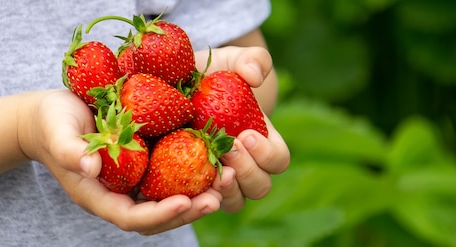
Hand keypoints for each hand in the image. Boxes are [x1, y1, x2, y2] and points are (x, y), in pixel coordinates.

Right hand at [17, 90, 221, 234]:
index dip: (160, 214)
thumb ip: (68, 150)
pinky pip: (170, 177)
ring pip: (169, 199)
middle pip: (159, 217)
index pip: (132, 218)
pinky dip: (193, 173)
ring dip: (199, 194)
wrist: (54, 115)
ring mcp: (133, 182)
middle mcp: (120, 195)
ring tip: (227, 179)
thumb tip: (89, 165)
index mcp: (99, 196)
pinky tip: (215, 160)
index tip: (186, 201)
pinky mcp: (144, 165)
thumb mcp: (56, 131)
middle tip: (219, 196)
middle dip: (189, 211)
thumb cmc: (52, 123)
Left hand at [195, 46, 290, 212]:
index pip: (278, 160)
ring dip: (227, 191)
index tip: (245, 134)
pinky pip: (204, 202)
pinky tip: (188, 183)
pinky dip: (200, 197)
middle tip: (228, 151)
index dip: (267, 154)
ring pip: (235, 201)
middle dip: (247, 172)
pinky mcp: (196, 185)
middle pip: (260, 186)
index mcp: (262, 142)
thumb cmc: (212, 75)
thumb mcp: (230, 61)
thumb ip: (252, 60)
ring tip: (212, 172)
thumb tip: (255, 77)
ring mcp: (221, 179)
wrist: (178, 89)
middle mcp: (246, 166)